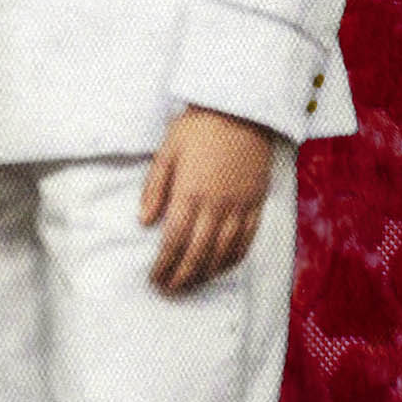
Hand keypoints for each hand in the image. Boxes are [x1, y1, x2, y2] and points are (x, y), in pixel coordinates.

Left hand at [140, 107, 273, 294]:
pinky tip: (221, 268)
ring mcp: (239, 207)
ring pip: (223, 253)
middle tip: (169, 290)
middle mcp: (216, 206)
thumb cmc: (198, 128)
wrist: (241, 111)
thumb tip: (144, 221)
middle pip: (197, 253)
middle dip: (181, 277)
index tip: (154, 279)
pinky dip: (233, 260)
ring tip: (191, 285)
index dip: (163, 265)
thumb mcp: (167, 151)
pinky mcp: (257, 204)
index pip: (173, 241)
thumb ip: (154, 187)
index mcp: (189, 193)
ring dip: (206, 274)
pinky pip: (247, 241)